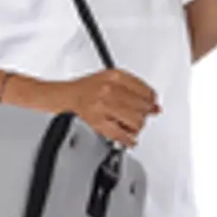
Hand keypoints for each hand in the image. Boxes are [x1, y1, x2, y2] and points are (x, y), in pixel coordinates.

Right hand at [19, 68, 159, 147]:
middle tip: (138, 117)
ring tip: (129, 126)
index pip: (145, 90)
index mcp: (115, 76)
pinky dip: (128, 139)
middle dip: (143, 115)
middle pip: (142, 107)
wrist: (62, 97)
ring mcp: (103, 106)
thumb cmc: (84, 89)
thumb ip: (133, 89)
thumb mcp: (110, 79)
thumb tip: (154, 104)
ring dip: (136, 127)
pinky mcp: (98, 122)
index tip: (151, 105)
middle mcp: (110, 89)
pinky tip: (128, 138)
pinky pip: (122, 135)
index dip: (150, 101)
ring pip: (135, 121)